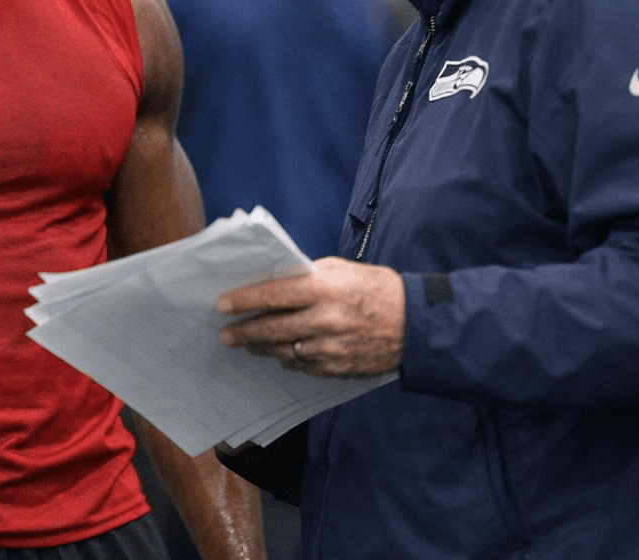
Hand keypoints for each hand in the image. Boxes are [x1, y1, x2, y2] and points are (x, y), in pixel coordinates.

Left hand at [216, 257, 404, 376]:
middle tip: (226, 334)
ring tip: (248, 343)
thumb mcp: (341, 270)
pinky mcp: (339, 368)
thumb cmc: (376, 289)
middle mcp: (324, 320)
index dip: (243, 300)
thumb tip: (273, 281)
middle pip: (271, 329)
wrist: (417, 323)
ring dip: (262, 347)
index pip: (273, 294)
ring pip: (283, 351)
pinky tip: (279, 354)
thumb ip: (307, 277)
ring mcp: (331, 348)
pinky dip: (288, 359)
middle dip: (244, 332)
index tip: (222, 305)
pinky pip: (303, 366)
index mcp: (324, 289)